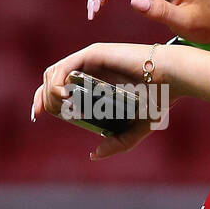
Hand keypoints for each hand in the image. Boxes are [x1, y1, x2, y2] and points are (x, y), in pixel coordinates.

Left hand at [31, 42, 169, 156]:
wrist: (172, 79)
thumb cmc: (158, 100)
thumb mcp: (137, 128)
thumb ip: (118, 143)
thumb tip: (93, 155)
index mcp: (93, 82)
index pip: (57, 88)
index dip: (42, 100)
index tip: (37, 115)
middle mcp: (87, 69)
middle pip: (49, 80)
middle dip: (42, 99)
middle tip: (49, 114)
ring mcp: (88, 60)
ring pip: (52, 73)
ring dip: (48, 91)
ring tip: (61, 107)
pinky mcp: (93, 54)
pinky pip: (65, 67)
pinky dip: (58, 81)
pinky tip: (62, 96)